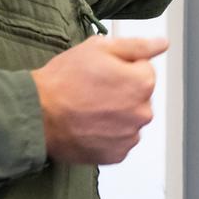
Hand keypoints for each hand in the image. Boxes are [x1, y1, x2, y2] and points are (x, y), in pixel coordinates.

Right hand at [31, 35, 167, 165]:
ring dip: (115, 115)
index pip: (143, 70)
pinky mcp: (116, 155)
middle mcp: (142, 112)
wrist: (37, 115)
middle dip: (121, 92)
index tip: (101, 72)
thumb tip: (162, 44)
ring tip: (87, 110)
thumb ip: (137, 46)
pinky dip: (107, 135)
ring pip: (129, 119)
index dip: (121, 68)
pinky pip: (119, 141)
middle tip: (91, 91)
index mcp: (143, 82)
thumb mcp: (99, 48)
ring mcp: (130, 136)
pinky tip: (88, 126)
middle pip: (138, 97)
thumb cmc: (63, 81)